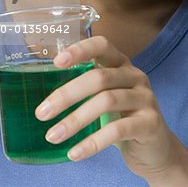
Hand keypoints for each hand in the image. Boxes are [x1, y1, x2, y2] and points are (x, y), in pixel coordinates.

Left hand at [35, 36, 187, 183]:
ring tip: (52, 136)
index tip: (56, 62)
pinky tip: (74, 153)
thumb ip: (84, 87)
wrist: (156, 148)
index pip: (101, 45)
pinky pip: (117, 130)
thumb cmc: (121, 116)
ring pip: (106, 101)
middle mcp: (134, 75)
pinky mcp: (150, 122)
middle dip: (66, 94)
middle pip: (98, 77)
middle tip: (41, 113)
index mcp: (120, 63)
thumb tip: (43, 97)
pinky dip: (92, 143)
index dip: (79, 50)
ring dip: (74, 120)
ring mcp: (145, 97)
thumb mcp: (104, 95)